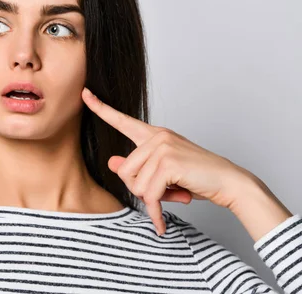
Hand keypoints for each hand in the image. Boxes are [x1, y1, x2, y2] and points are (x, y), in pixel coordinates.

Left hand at [82, 87, 253, 235]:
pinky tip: (161, 221)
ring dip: (151, 199)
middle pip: (124, 171)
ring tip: (173, 194)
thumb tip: (112, 163)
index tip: (85, 93)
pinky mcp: (168, 163)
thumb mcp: (163, 171)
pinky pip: (148, 194)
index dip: (100, 108)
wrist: (229, 182)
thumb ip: (137, 167)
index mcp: (154, 135)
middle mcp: (156, 137)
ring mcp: (162, 147)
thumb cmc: (197, 176)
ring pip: (135, 185)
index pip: (121, 120)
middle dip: (140, 189)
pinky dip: (155, 210)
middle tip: (165, 191)